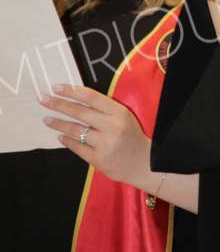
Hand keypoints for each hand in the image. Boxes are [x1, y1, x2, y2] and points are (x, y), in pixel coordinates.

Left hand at [39, 84, 153, 188]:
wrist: (144, 164)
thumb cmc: (131, 137)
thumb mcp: (124, 118)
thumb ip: (104, 109)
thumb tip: (76, 100)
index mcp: (119, 112)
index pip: (91, 97)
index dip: (71, 91)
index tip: (56, 87)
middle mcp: (112, 126)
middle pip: (79, 112)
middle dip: (58, 105)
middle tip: (43, 100)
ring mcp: (105, 144)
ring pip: (75, 130)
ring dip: (58, 124)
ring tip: (47, 120)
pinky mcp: (99, 159)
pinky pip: (78, 148)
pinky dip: (67, 141)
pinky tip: (61, 137)